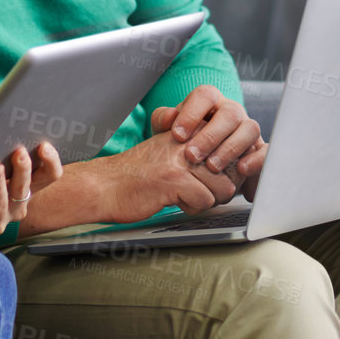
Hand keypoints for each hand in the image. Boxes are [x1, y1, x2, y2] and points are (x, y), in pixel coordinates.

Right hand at [85, 132, 242, 222]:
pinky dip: (192, 208)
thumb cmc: (138, 175)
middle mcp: (189, 140)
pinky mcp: (174, 179)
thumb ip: (200, 155)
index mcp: (190, 130)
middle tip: (195, 192)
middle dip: (219, 189)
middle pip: (230, 172)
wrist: (104, 186)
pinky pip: (205, 201)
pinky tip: (173, 201)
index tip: (207, 179)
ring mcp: (182, 159)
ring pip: (223, 188)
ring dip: (206, 199)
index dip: (225, 173)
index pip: (230, 151)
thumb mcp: (171, 154)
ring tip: (182, 195)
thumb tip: (235, 174)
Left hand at [150, 85, 265, 196]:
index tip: (177, 136)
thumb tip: (169, 117)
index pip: (205, 95)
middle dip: (210, 135)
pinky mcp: (260, 150)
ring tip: (212, 166)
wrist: (204, 170)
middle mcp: (232, 112)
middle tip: (192, 156)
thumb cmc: (184, 146)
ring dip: (231, 147)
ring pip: (250, 128)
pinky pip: (266, 149)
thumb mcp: (168, 134)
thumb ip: (162, 122)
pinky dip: (256, 159)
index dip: (191, 113)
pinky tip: (240, 169)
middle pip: (230, 112)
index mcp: (210, 102)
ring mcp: (248, 130)